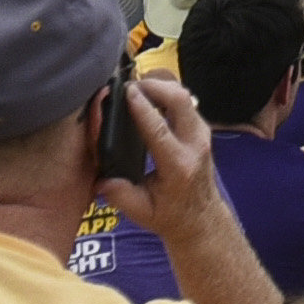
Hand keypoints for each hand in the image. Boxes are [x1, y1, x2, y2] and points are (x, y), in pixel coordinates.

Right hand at [123, 74, 225, 234]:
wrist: (200, 218)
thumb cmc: (171, 215)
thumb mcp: (142, 213)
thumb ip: (121, 196)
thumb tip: (102, 180)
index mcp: (178, 166)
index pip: (159, 129)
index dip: (142, 108)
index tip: (127, 92)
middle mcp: (194, 145)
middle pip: (180, 100)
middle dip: (154, 86)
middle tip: (129, 85)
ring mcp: (201, 134)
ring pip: (185, 95)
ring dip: (161, 86)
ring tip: (136, 88)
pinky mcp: (201, 128)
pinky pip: (186, 101)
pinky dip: (167, 92)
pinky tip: (149, 95)